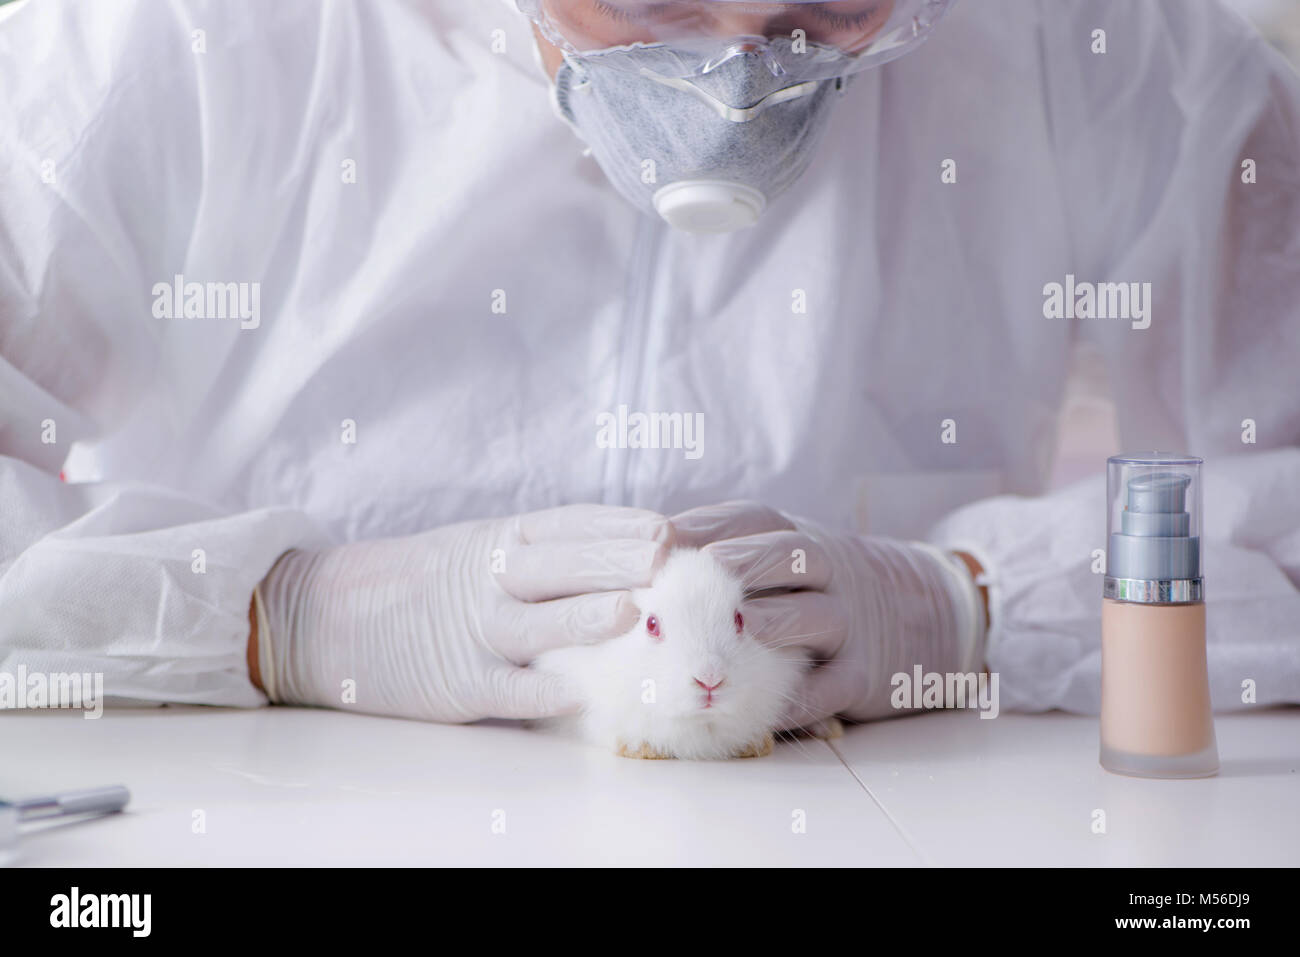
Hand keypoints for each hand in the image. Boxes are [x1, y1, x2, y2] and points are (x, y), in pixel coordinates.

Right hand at [257, 505, 672, 721]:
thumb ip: (535, 556)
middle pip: (557, 566)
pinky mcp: (456, 683)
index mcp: (495, 541)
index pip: (565, 526)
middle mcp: (486, 580)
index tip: (664, 526)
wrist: (321, 617)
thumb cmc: (418, 584)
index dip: (615, 525)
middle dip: (614, 559)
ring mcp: (471, 631)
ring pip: (535, 623)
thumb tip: (620, 559)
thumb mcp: (474, 552)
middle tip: (668, 558)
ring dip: (584, 617)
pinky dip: (539, 690)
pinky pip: (504, 688)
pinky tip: (578, 691)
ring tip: (633, 611)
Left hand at [670, 501, 983, 728]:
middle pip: (794, 553)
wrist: (917, 616)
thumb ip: (727, 554)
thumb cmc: (815, 588)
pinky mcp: (862, 675)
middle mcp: (829, 574)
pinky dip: (799, 698)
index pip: (754, 518)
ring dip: (779, 619)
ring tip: (741, 625)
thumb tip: (641, 560)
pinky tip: (758, 705)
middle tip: (704, 565)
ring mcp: (849, 624)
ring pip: (820, 615)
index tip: (661, 536)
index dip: (708, 524)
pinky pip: (832, 686)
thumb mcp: (784, 556)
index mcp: (797, 539)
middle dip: (748, 557)